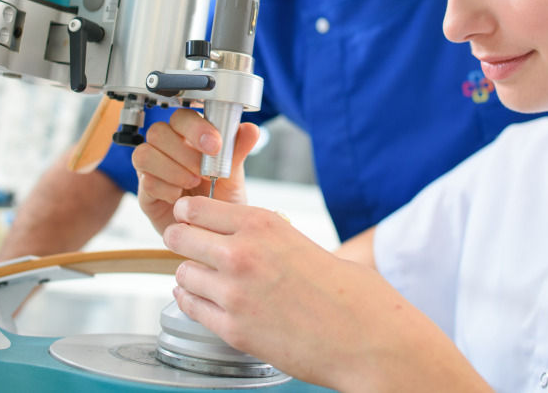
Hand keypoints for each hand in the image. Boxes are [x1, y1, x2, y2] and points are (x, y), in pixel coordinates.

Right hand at [132, 109, 259, 234]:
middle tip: (204, 171)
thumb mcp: (234, 175)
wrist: (215, 231)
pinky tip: (181, 199)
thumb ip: (238, 151)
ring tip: (193, 183)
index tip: (214, 145)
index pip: (181, 117)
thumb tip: (250, 129)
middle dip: (184, 152)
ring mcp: (153, 169)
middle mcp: (167, 149)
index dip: (195, 127)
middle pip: (158, 132)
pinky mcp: (145, 192)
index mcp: (188, 137)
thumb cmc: (221, 198)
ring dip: (172, 170)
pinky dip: (166, 189)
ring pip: (144, 154)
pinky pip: (146, 182)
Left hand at [163, 197, 489, 392]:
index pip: (197, 207)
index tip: (188, 218)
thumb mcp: (305, 244)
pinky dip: (192, 302)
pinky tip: (204, 300)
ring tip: (204, 279)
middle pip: (179, 236)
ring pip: (182, 273)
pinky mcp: (233, 329)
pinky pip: (191, 308)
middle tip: (187, 247)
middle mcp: (241, 253)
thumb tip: (247, 241)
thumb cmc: (351, 294)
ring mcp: (233, 293)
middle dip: (181, 240)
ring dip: (190, 275)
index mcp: (263, 224)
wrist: (368, 340)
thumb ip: (269, 240)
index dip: (189, 213)